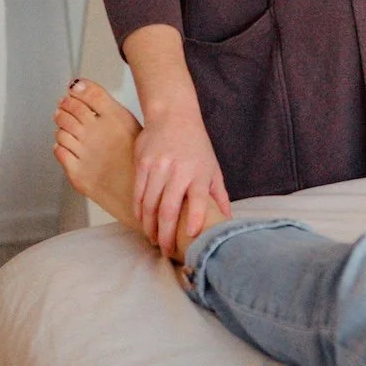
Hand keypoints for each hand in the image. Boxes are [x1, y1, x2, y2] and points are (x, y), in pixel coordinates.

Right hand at [132, 107, 230, 256]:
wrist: (173, 116)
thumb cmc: (196, 146)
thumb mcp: (213, 168)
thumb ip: (219, 196)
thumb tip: (228, 221)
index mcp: (199, 173)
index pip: (198, 199)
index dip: (195, 218)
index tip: (190, 235)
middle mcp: (178, 170)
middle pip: (168, 209)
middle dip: (165, 235)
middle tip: (166, 250)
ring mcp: (158, 167)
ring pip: (150, 205)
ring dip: (150, 227)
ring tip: (153, 239)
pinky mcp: (142, 164)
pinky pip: (138, 194)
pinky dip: (139, 211)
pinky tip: (142, 221)